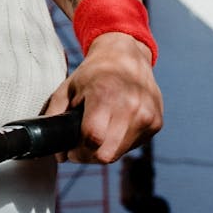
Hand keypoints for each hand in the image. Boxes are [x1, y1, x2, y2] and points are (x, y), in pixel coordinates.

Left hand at [43, 32, 161, 162]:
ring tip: (98, 133)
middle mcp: (130, 106)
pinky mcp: (157, 122)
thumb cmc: (93, 73)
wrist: (127, 57)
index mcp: (105, 95)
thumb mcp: (67, 88)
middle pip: (106, 154)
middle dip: (89, 155)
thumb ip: (55, 116)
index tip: (71, 151)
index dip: (77, 152)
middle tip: (82, 145)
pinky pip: (133, 146)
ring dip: (105, 150)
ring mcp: (147, 115)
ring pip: (119, 154)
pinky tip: (115, 127)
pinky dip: (120, 143)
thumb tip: (57, 155)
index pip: (92, 140)